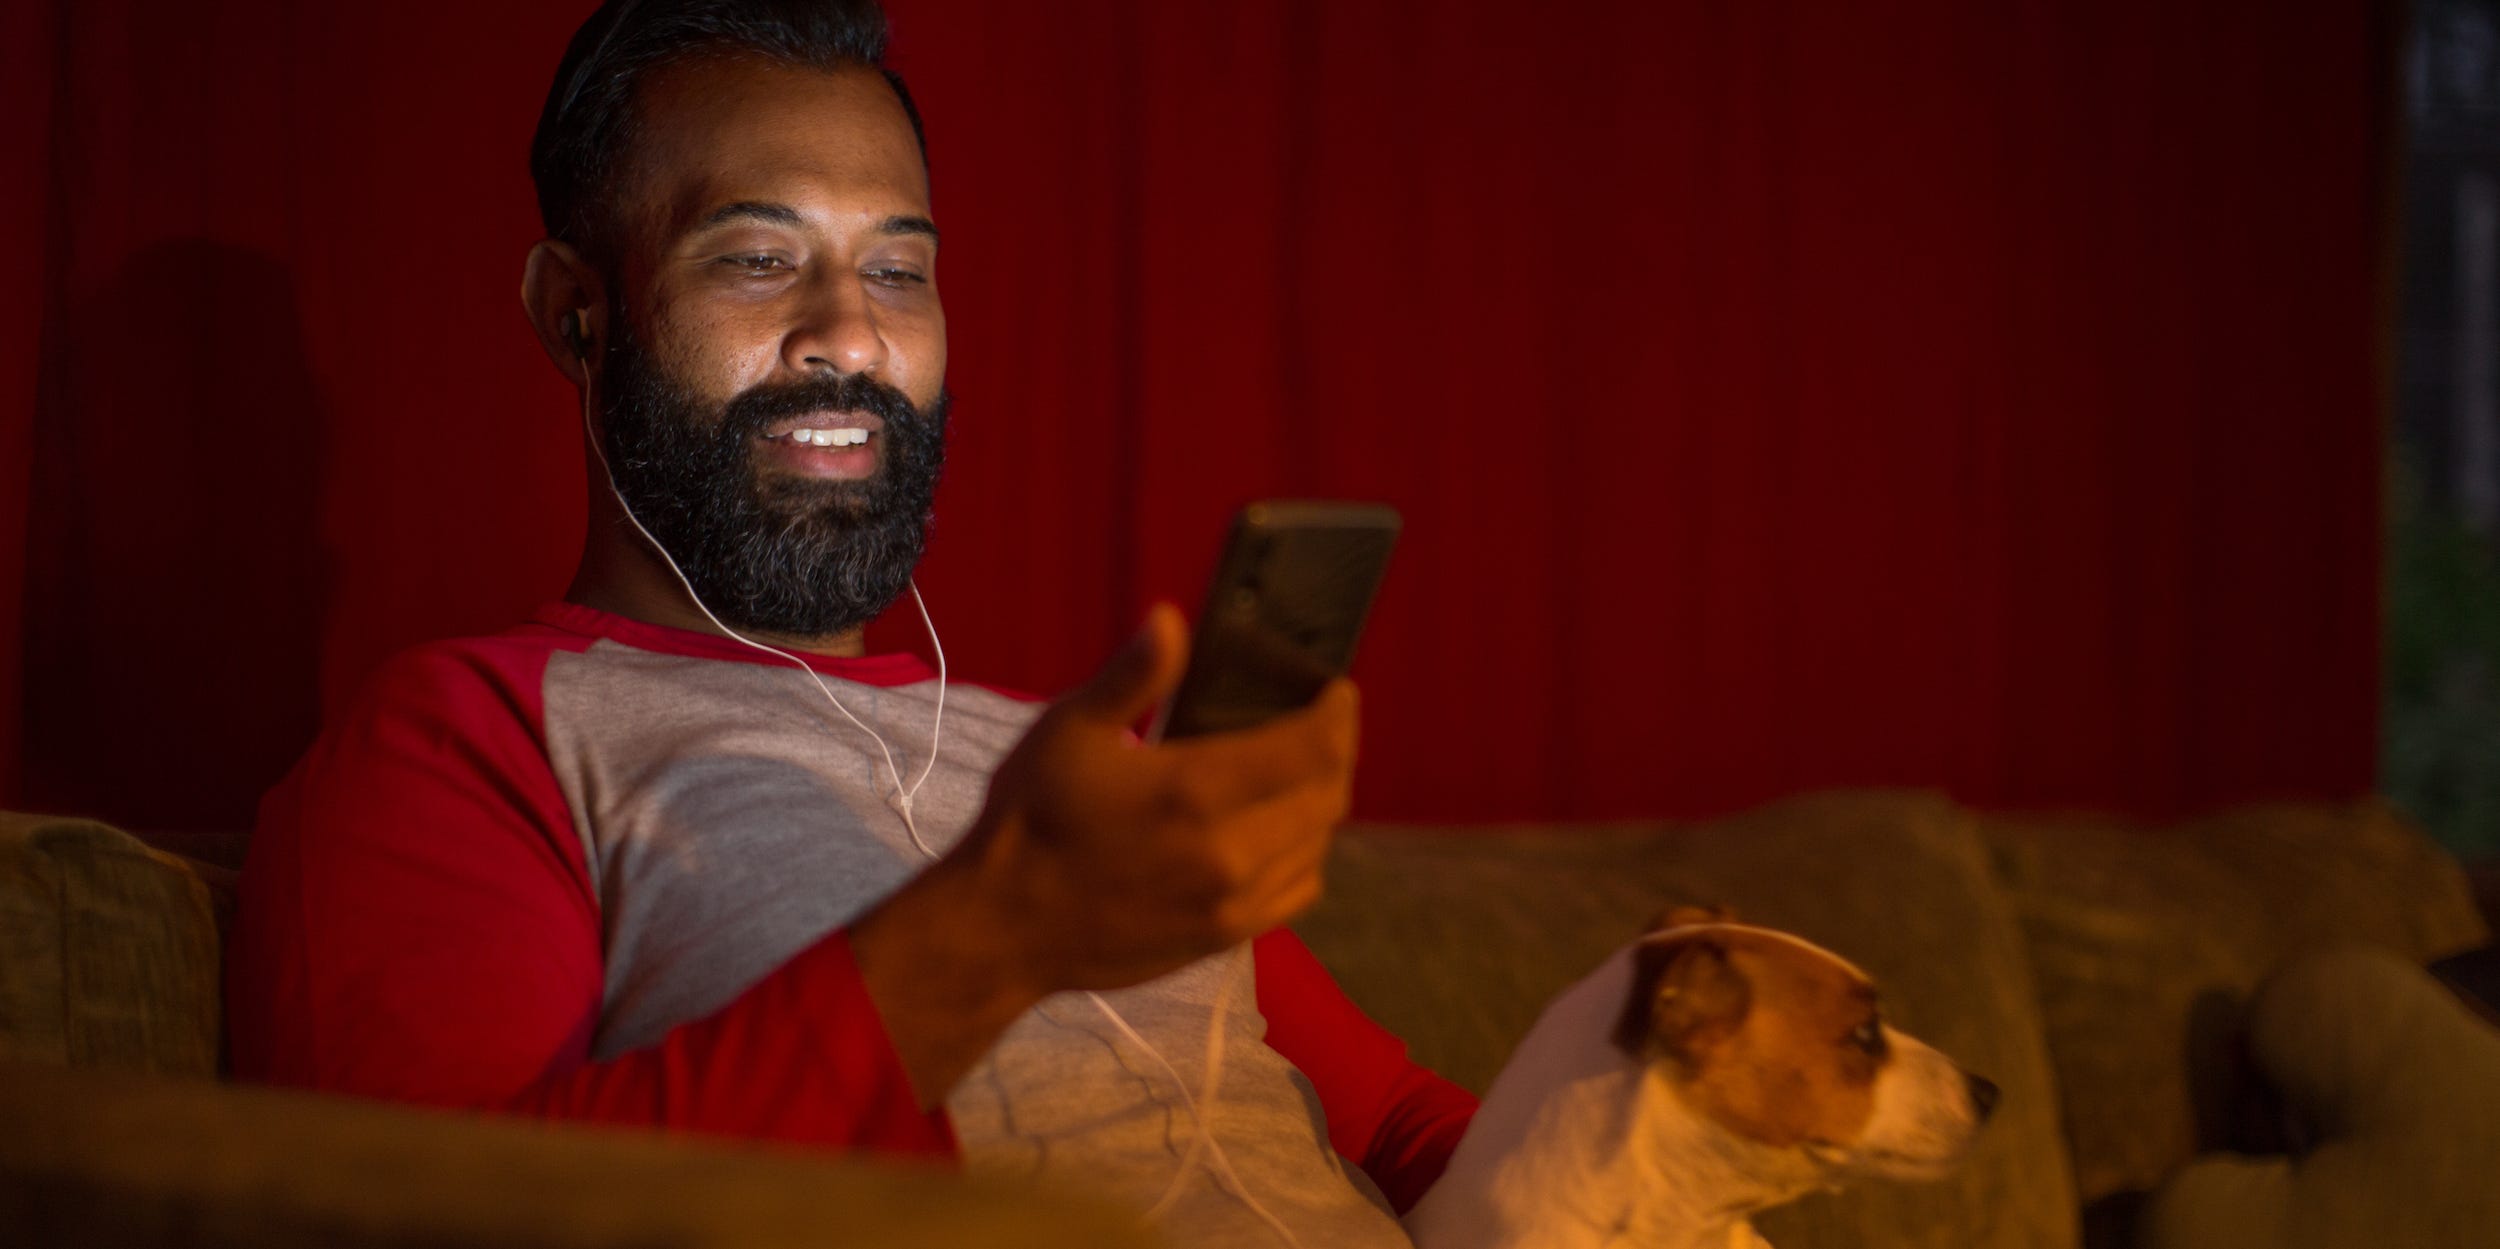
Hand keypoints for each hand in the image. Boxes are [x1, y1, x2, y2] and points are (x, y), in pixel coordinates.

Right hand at [851, 604, 1357, 1102]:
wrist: (1004, 928)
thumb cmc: (1031, 819)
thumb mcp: (1069, 730)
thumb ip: (1132, 675)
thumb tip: (1171, 618)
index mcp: (1197, 790)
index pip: (1311, 747)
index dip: (1337, 713)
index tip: (1336, 689)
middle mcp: (1230, 851)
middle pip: (1328, 794)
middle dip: (1337, 750)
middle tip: (1322, 722)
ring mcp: (1233, 902)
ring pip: (1318, 842)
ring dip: (1322, 800)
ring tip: (1302, 770)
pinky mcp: (1225, 937)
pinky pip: (1298, 891)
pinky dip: (1307, 854)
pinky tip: (1283, 834)